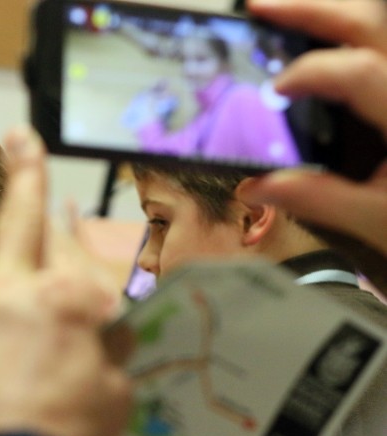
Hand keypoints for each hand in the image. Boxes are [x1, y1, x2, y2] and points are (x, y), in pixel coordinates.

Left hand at [0, 127, 131, 435]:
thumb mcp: (112, 393)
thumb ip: (101, 348)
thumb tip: (99, 332)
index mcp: (62, 303)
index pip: (77, 252)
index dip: (78, 230)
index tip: (70, 210)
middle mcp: (6, 299)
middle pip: (19, 228)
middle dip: (24, 178)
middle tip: (18, 138)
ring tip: (14, 359)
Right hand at [242, 0, 386, 292]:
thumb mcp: (377, 220)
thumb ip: (318, 200)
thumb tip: (256, 187)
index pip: (359, 71)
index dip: (310, 72)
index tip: (275, 90)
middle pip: (369, 23)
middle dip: (310, 10)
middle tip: (260, 8)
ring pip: (380, 25)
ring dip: (332, 15)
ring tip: (287, 15)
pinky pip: (383, 48)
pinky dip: (354, 38)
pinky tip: (327, 43)